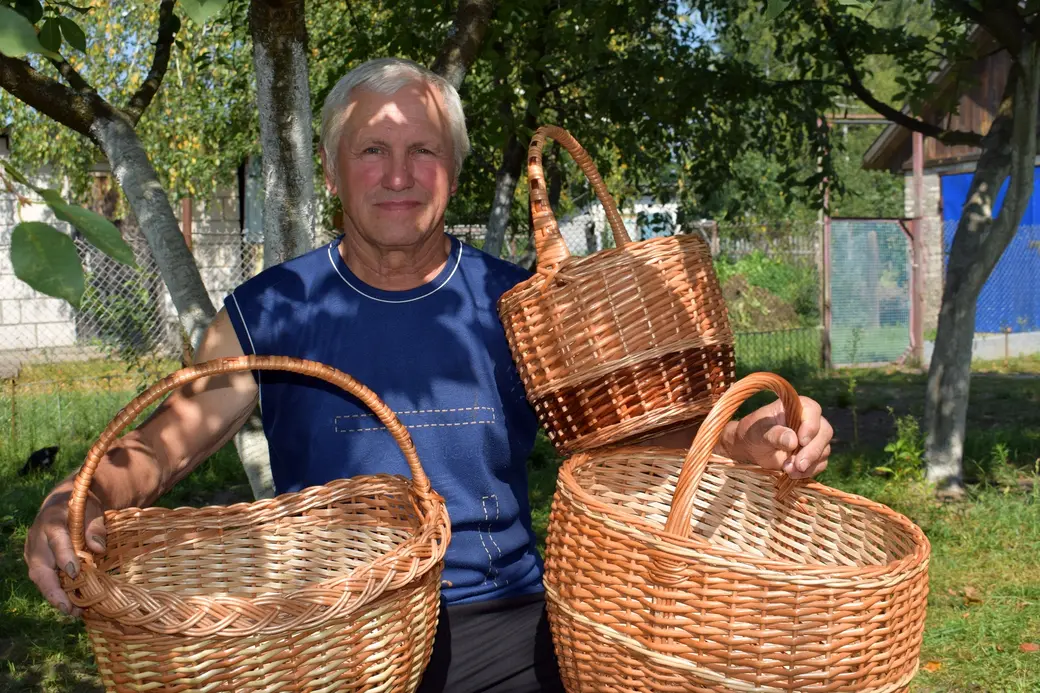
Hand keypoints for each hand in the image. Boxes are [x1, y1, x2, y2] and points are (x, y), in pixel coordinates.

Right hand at [24, 487, 106, 616]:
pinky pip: (44, 579)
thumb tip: (98, 548)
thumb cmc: (81, 506)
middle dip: (53, 590)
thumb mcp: (93, 509)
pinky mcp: (35, 561)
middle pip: (41, 568)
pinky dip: (55, 592)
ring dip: (55, 596)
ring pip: (40, 578)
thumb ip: (96, 527)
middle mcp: (37, 540)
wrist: (62, 503)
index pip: (56, 541)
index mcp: (52, 522)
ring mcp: (33, 552)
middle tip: (68, 607)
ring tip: (73, 612)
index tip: (75, 573)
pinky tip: (70, 604)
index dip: (64, 557)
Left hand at [724, 396, 831, 479]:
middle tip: (798, 464)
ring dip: (809, 464)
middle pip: (824, 432)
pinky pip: (820, 464)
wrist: (751, 449)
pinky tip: (793, 474)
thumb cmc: (753, 433)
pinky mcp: (814, 455)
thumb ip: (774, 434)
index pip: (812, 411)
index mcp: (796, 407)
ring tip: (788, 470)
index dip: (811, 425)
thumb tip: (793, 441)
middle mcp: (809, 421)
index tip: (801, 441)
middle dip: (812, 450)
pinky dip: (809, 471)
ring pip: (824, 450)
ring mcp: (814, 439)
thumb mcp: (758, 432)